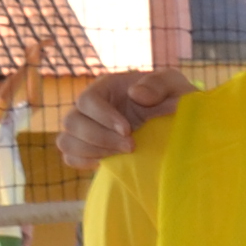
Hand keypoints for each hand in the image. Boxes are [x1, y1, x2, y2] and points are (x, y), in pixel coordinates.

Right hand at [53, 69, 184, 169]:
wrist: (179, 123)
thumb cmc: (174, 99)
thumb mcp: (174, 85)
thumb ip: (158, 83)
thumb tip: (135, 94)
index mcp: (105, 88)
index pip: (87, 100)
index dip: (103, 117)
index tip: (128, 130)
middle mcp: (91, 108)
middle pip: (72, 122)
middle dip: (100, 137)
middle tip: (131, 146)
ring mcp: (88, 129)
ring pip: (66, 141)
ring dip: (91, 151)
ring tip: (123, 155)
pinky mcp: (91, 148)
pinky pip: (71, 157)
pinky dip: (84, 162)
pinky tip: (110, 162)